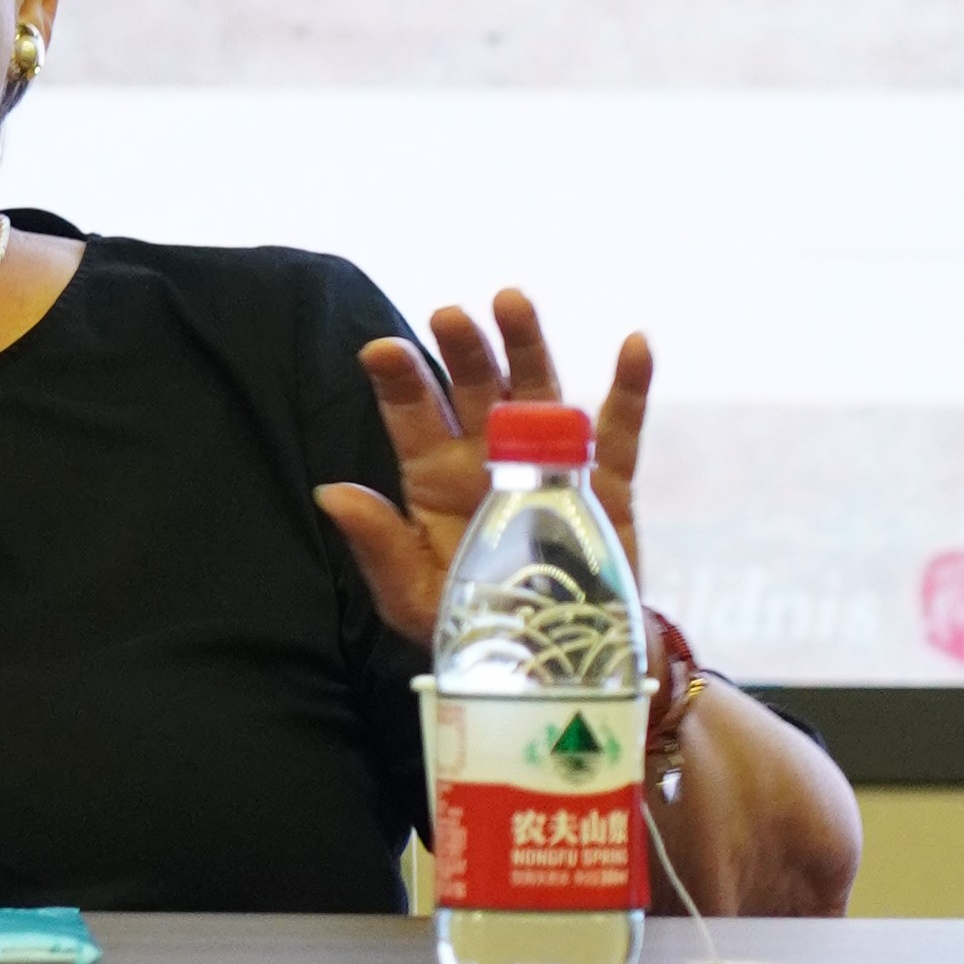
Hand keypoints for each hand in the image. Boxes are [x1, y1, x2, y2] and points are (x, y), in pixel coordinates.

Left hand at [314, 287, 649, 647]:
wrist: (553, 660)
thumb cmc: (472, 626)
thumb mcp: (413, 597)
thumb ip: (377, 545)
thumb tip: (329, 492)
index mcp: (433, 476)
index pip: (412, 415)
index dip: (398, 379)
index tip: (380, 351)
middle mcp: (487, 456)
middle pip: (473, 387)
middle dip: (462, 349)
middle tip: (449, 315)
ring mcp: (547, 464)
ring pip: (537, 392)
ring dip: (527, 346)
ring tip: (512, 303)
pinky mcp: (605, 486)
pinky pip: (619, 432)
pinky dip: (630, 388)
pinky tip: (634, 344)